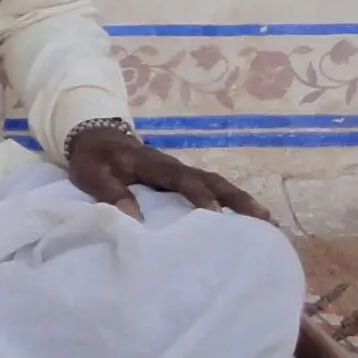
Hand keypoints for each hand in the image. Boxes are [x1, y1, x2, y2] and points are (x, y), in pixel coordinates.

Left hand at [66, 124, 270, 221]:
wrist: (95, 137)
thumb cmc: (93, 158)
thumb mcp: (91, 175)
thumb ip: (110, 192)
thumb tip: (133, 217)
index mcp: (153, 164)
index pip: (181, 179)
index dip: (199, 195)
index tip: (216, 214)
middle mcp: (173, 166)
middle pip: (211, 180)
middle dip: (236, 198)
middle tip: (262, 218)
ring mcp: (179, 172)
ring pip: (215, 184)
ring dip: (239, 200)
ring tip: (265, 220)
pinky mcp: (179, 180)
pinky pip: (208, 189)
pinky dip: (227, 201)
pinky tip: (242, 219)